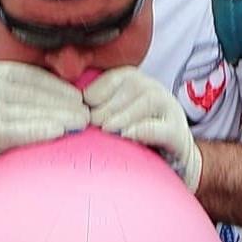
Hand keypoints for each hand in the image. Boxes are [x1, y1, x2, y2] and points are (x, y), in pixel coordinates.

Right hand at [0, 61, 86, 181]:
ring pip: (29, 111)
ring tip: (81, 123)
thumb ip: (23, 90)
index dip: (58, 87)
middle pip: (32, 94)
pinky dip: (41, 130)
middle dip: (63, 104)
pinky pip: (20, 130)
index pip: (30, 77)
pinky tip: (60, 132)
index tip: (80, 97)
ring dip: (60, 117)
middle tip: (87, 113)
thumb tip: (70, 90)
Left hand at [83, 68, 201, 193]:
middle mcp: (152, 89)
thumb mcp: (110, 117)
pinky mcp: (177, 133)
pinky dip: (142, 131)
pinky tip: (127, 137)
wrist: (172, 160)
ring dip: (121, 118)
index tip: (81, 115)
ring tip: (107, 132)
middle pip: (125, 91)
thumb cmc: (130, 136)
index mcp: (132, 81)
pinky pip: (160, 128)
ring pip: (145, 103)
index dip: (91, 98)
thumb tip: (63, 110)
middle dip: (103, 112)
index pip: (108, 81)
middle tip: (92, 129)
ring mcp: (168, 109)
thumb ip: (91, 109)